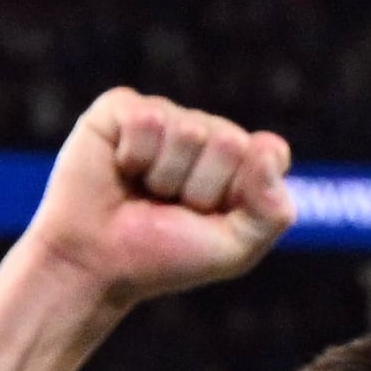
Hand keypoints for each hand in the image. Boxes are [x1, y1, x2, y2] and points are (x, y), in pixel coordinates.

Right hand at [22, 88, 292, 309]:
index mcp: (241, 162)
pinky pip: (147, 118)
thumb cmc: (166, 257)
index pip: (270, 151)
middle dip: (201, 187)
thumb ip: (273, 210)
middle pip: (231, 142)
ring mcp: (166, 117)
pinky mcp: (122, 107)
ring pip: (189, 130)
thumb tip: (267, 148)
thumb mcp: (236, 249)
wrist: (96, 263)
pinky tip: (121, 168)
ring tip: (145, 191)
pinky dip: (134, 155)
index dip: (241, 189)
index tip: (213, 215)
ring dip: (165, 175)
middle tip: (171, 206)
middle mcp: (207, 133)